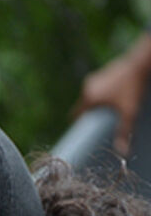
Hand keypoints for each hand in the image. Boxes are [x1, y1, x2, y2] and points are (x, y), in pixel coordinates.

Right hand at [73, 31, 150, 156]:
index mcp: (89, 98)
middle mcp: (87, 87)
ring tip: (112, 107)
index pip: (75, 116)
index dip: (78, 125)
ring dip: (97, 103)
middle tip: (102, 121)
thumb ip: (123, 132)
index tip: (84, 131)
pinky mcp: (102, 72)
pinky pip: (97, 87)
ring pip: (90, 96)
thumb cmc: (133, 88)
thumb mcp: (129, 112)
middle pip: (83, 106)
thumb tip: (123, 152)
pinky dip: (103, 93)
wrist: (141, 63)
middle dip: (91, 114)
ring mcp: (94, 78)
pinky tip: (116, 94)